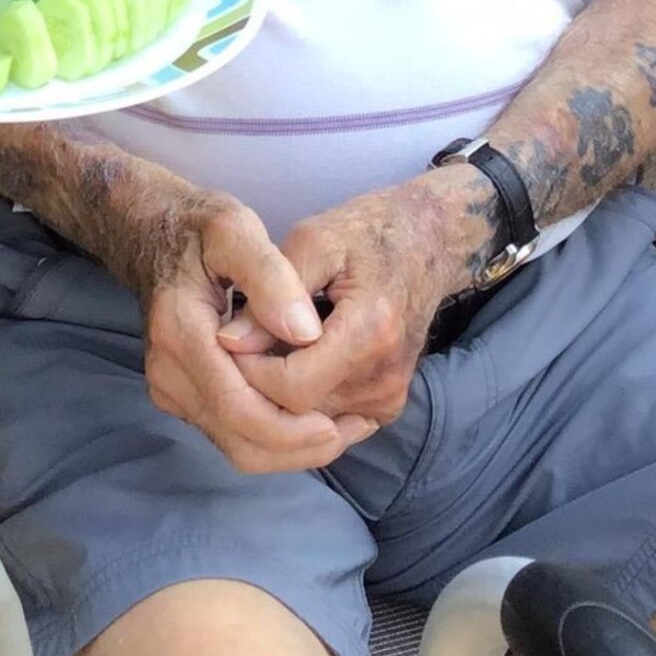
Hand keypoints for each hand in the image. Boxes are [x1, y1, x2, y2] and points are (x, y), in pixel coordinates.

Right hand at [140, 197, 378, 474]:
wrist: (150, 233)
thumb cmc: (198, 228)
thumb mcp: (235, 229)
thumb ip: (269, 277)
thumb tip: (306, 333)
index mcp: (179, 334)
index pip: (239, 408)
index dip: (293, 428)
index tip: (341, 420)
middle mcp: (167, 373)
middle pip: (240, 442)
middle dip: (299, 448)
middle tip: (350, 430)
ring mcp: (169, 390)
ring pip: (237, 448)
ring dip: (290, 450)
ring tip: (340, 428)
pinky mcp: (179, 397)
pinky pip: (231, 436)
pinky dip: (273, 438)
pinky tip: (309, 417)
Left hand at [218, 181, 467, 436]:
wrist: (427, 243)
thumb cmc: (365, 233)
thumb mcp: (313, 242)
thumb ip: (269, 292)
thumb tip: (228, 341)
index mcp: (371, 333)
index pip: (291, 388)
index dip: (249, 368)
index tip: (228, 334)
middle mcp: (384, 379)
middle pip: (298, 412)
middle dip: (258, 381)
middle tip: (241, 339)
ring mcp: (388, 400)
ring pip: (308, 422)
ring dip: (278, 390)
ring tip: (268, 343)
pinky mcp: (386, 408)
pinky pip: (327, 420)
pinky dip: (303, 397)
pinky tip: (294, 359)